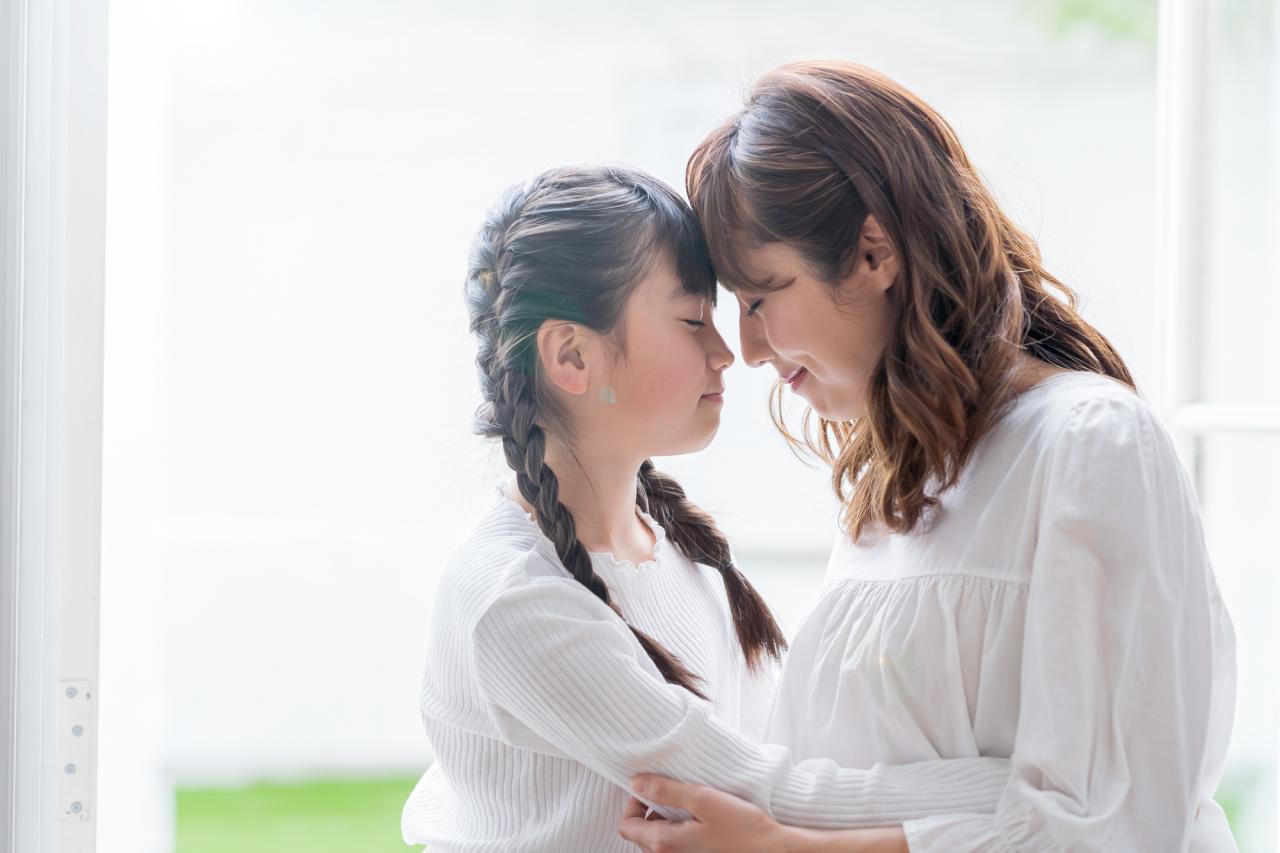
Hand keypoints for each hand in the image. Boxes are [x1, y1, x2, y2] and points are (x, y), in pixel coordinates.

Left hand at [617, 773, 789, 852]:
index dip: (632, 803)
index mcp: (665, 843)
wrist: (771, 850)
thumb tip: (635, 782)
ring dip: (662, 821)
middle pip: (638, 834)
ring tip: (685, 806)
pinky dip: (675, 831)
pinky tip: (696, 819)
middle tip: (669, 793)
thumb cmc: (742, 826)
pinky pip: (672, 846)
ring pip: (654, 841)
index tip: (652, 788)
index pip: (626, 825)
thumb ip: (666, 791)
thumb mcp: (702, 799)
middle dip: (647, 811)